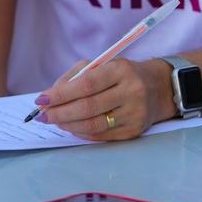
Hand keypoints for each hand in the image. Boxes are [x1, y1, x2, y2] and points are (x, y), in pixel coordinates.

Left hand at [35, 58, 171, 140]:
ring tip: (55, 121)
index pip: (86, 85)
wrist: (160, 88)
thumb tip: (49, 97)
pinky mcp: (135, 130)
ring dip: (68, 125)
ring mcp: (135, 114)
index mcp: (120, 70)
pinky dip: (82, 133)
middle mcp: (131, 92)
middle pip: (88, 107)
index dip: (61, 94)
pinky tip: (72, 127)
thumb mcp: (102, 65)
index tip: (41, 100)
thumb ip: (75, 77)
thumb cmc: (122, 74)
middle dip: (60, 113)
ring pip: (94, 125)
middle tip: (43, 115)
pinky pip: (102, 135)